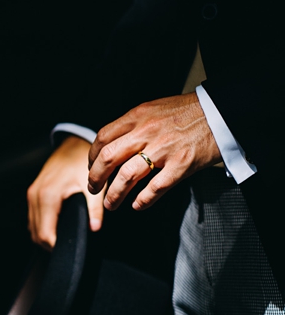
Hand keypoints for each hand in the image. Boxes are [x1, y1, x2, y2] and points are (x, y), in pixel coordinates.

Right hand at [27, 136, 104, 249]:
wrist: (73, 143)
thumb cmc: (82, 162)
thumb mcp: (92, 184)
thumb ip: (95, 208)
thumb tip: (95, 229)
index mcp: (48, 196)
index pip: (45, 234)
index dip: (57, 247)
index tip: (72, 251)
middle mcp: (35, 196)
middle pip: (36, 234)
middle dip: (51, 245)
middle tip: (71, 249)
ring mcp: (32, 195)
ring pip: (32, 227)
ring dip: (45, 236)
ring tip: (65, 240)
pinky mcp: (33, 193)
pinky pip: (33, 217)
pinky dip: (42, 227)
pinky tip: (57, 228)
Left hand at [87, 93, 221, 211]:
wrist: (221, 112)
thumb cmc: (188, 111)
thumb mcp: (154, 109)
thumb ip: (134, 124)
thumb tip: (114, 143)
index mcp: (137, 116)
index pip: (103, 138)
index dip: (92, 156)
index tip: (92, 167)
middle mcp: (146, 132)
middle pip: (108, 158)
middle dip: (95, 177)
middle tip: (93, 189)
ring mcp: (164, 149)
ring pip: (127, 176)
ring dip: (114, 194)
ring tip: (110, 204)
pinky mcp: (181, 165)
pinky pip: (156, 187)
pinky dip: (144, 200)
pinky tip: (138, 205)